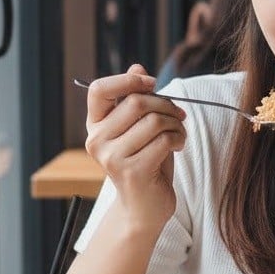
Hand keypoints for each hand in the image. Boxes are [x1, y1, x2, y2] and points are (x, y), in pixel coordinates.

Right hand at [84, 64, 186, 230]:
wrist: (146, 208)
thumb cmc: (146, 163)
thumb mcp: (140, 128)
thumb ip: (137, 99)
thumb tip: (138, 66)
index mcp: (95, 125)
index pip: (99, 89)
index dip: (128, 80)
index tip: (152, 84)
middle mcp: (97, 140)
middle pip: (136, 102)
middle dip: (165, 105)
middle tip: (179, 116)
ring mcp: (111, 158)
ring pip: (153, 121)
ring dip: (176, 124)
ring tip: (179, 134)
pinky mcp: (131, 171)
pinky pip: (163, 140)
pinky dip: (178, 139)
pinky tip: (178, 146)